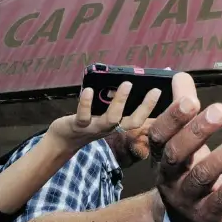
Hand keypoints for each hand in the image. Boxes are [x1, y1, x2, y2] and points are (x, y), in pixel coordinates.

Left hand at [46, 82, 160, 154]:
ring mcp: (95, 128)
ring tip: (126, 84)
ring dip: (120, 101)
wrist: (63, 139)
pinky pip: (83, 116)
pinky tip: (89, 90)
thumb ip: (112, 103)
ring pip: (111, 118)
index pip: (139, 119)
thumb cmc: (87, 121)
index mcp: (117, 125)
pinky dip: (86, 103)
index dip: (150, 107)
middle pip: (131, 122)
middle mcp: (110, 129)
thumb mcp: (102, 115)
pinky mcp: (78, 126)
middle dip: (144, 107)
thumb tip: (126, 83)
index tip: (158, 90)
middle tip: (154, 90)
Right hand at [149, 73, 221, 221]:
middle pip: (176, 154)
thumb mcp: (181, 143)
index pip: (159, 135)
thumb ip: (183, 110)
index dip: (172, 118)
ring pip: (204, 175)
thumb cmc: (186, 172)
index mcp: (160, 156)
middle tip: (221, 109)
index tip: (191, 100)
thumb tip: (181, 75)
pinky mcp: (208, 215)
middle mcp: (169, 178)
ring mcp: (187, 199)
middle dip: (197, 131)